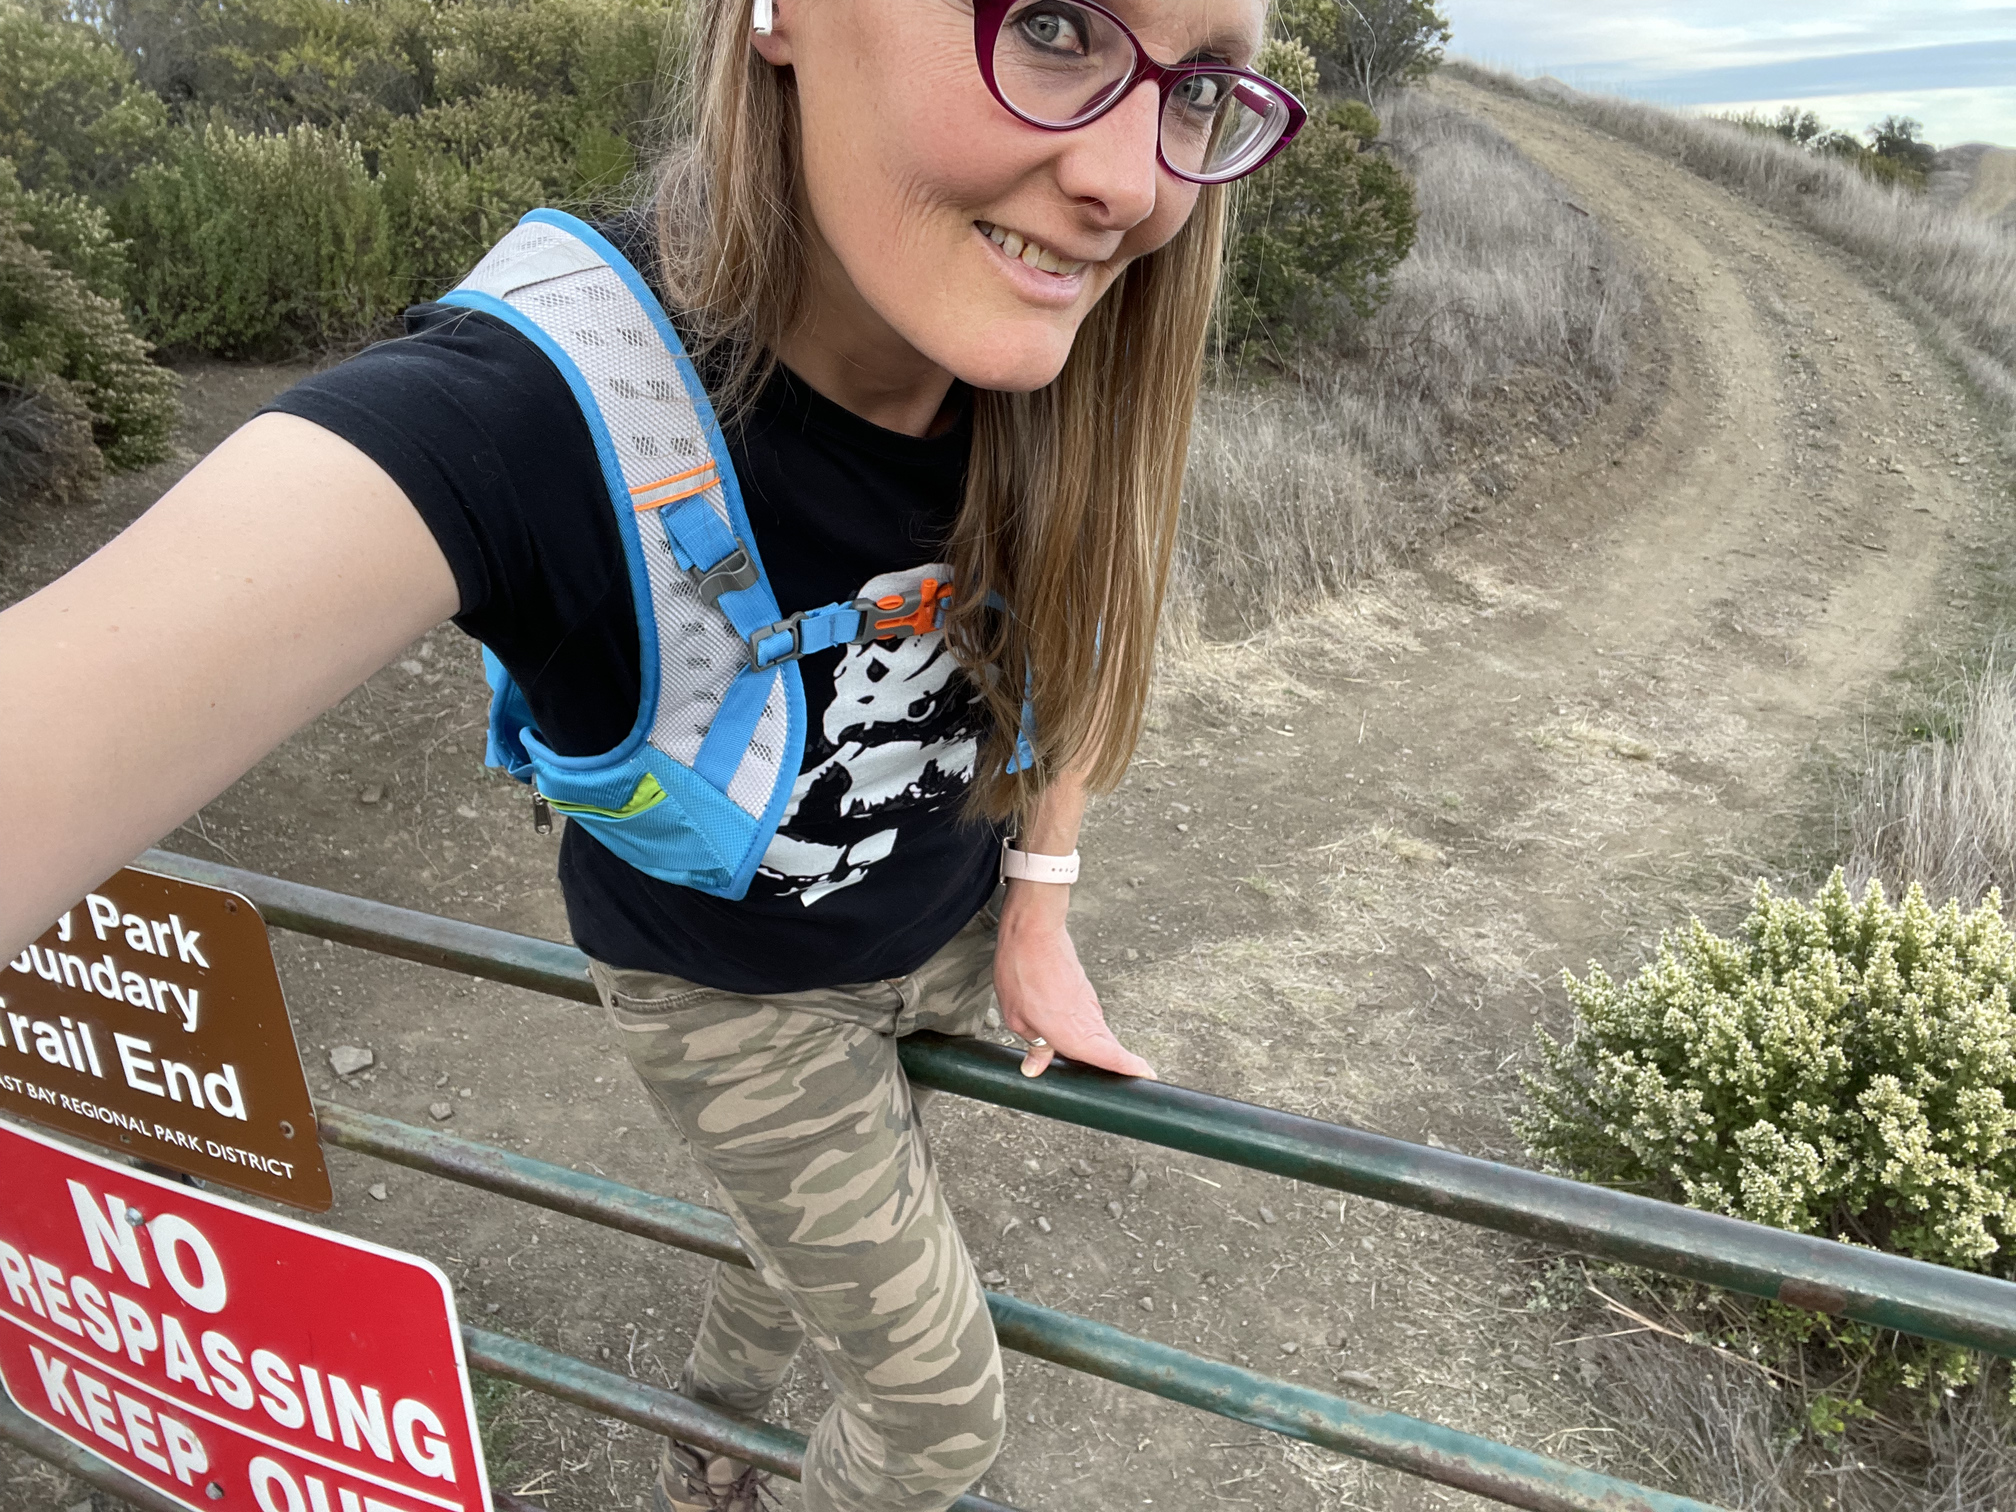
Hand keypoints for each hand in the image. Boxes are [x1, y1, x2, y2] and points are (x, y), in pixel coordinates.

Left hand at [993, 883, 1155, 1080]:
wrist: (1034, 932)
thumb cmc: (1022, 972)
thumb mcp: (1016, 1018)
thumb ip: (1034, 1046)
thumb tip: (1036, 1067)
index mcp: (1072, 1033)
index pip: (1110, 1057)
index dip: (1130, 1068)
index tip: (1147, 1075)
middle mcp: (1087, 1020)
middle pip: (1109, 1049)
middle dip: (1118, 1066)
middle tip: (1124, 1079)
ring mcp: (1088, 1004)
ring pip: (1099, 1034)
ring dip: (1100, 1050)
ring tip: (1093, 1067)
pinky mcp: (1084, 991)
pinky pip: (1090, 1019)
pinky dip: (1089, 1032)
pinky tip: (1072, 1036)